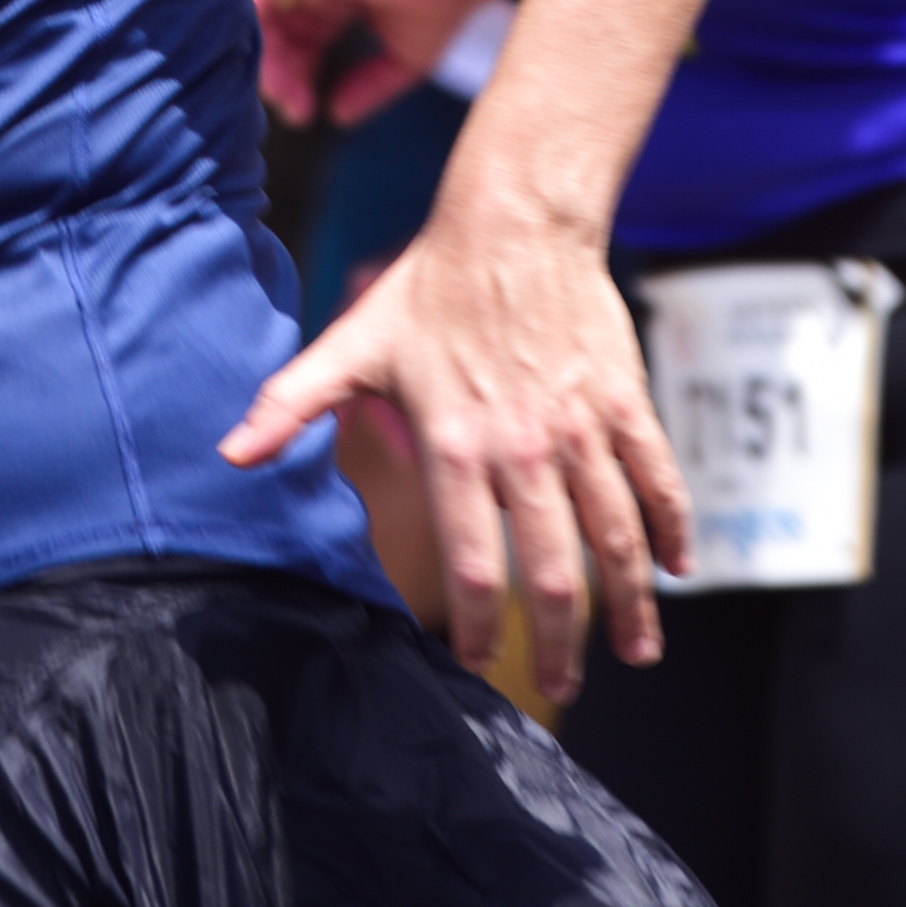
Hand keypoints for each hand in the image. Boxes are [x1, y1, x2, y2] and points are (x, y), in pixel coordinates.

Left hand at [221, 189, 686, 704]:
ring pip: (616, 535)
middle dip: (560, 641)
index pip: (472, 560)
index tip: (475, 664)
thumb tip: (229, 454)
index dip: (477, 625)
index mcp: (455, 443)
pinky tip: (676, 568)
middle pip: (553, 569)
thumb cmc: (428, 287)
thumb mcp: (354, 346)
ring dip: (630, 604)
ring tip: (634, 654)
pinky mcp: (624, 399)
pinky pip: (659, 478)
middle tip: (560, 688)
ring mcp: (580, 425)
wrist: (512, 218)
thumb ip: (291, 405)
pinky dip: (672, 528)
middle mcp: (523, 444)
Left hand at [248, 0, 493, 124]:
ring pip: (264, 9)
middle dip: (279, 72)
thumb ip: (366, 87)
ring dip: (269, 56)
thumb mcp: (401, 62)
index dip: (296, 76)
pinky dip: (255, 18)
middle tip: (290, 108)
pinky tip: (265, 58)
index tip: (304, 113)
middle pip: (278, 27)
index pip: (299, 37)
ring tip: (284, 95)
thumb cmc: (441, 6)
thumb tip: (336, 116)